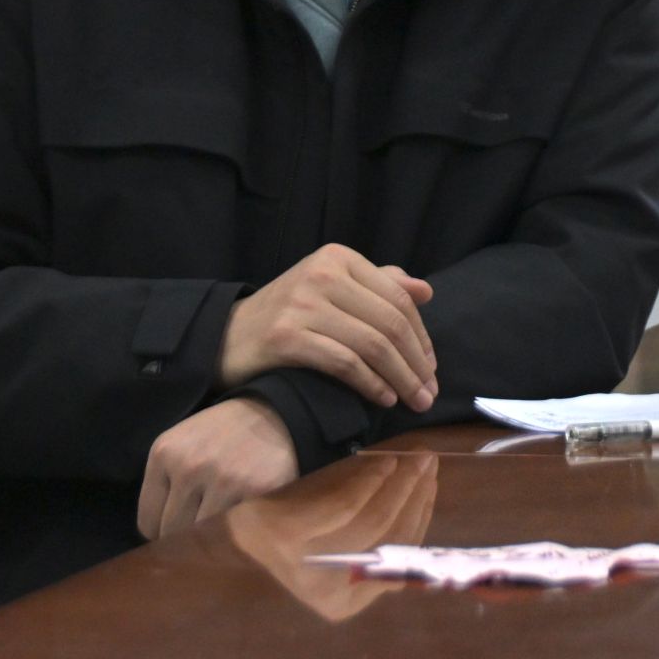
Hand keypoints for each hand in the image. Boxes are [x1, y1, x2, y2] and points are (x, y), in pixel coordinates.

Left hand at [137, 398, 299, 540]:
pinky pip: (235, 532)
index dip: (162, 530)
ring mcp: (223, 480)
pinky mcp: (255, 491)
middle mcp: (189, 466)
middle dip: (186, 536)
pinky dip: (239, 533)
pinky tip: (243, 516)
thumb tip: (155, 537)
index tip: (179, 525)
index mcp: (164, 453)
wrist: (273, 414)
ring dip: (213, 537)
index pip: (146, 522)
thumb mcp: (183, 444)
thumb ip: (165, 483)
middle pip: (171, 534)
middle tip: (204, 525)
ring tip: (224, 522)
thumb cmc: (222, 434)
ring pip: (202, 538)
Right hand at [217, 243, 436, 411]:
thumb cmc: (287, 315)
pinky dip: (371, 384)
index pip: (397, 297)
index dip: (422, 336)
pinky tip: (383, 399)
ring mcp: (303, 304)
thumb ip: (377, 285)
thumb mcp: (331, 289)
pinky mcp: (287, 337)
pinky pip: (345, 363)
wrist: (226, 337)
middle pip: (390, 322)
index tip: (431, 367)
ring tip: (414, 401)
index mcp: (338, 258)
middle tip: (429, 393)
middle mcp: (322, 274)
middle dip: (417, 363)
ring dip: (401, 378)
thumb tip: (424, 290)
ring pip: (372, 344)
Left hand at [228, 451, 438, 620]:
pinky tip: (381, 463)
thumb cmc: (283, 540)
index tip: (431, 487)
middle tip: (428, 462)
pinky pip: (342, 506)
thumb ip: (369, 544)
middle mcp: (329, 593)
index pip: (396, 559)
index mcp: (343, 603)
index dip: (419, 520)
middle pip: (389, 537)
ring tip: (412, 458)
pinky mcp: (288, 536)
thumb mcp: (330, 547)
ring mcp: (307, 565)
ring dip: (400, 484)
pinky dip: (367, 482)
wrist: (221, 539)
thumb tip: (417, 520)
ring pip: (373, 522)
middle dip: (415, 496)